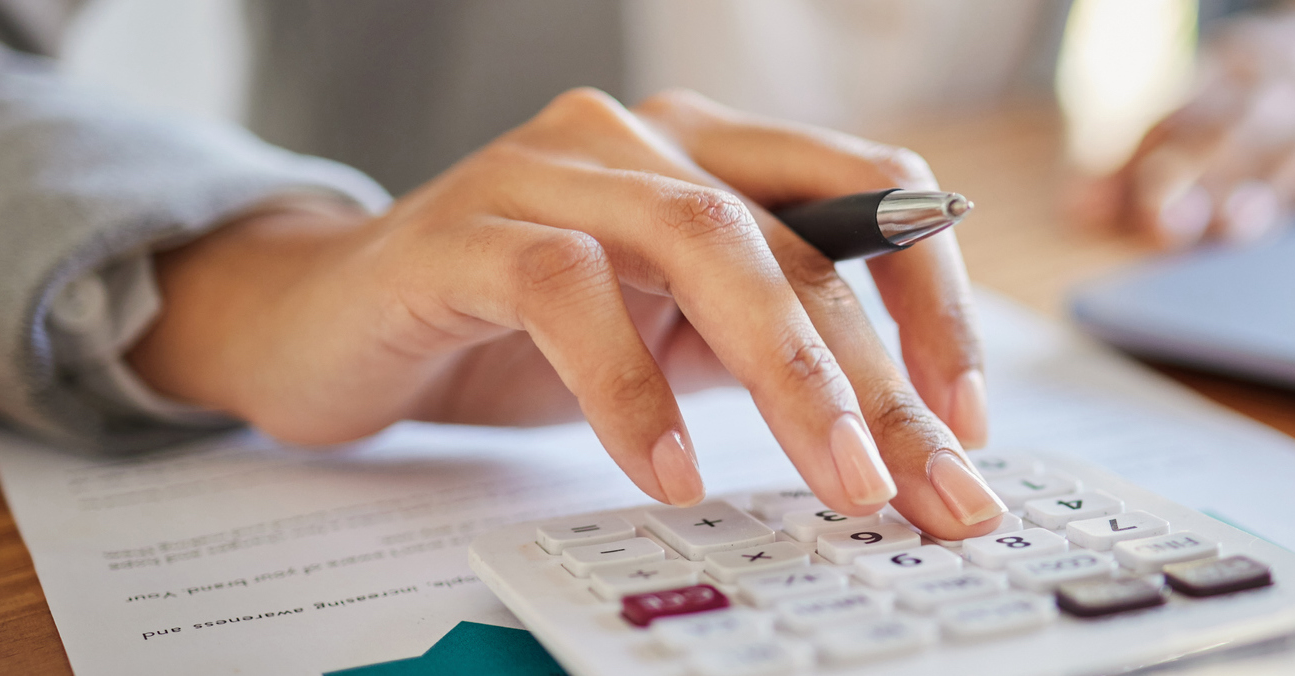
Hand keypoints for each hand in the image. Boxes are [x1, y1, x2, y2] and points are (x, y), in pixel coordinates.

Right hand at [128, 89, 1005, 539]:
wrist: (326, 322)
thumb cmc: (514, 330)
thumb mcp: (675, 335)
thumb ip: (771, 352)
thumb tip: (906, 439)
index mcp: (714, 152)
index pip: (871, 195)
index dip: (936, 299)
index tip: (968, 418)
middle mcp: (644, 138)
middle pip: (802, 242)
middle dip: (883, 379)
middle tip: (931, 487)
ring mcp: (551, 169)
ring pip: (708, 243)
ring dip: (792, 373)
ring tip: (840, 480)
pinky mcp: (463, 231)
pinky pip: (568, 290)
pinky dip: (632, 387)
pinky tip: (672, 471)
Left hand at [1080, 0, 1294, 247]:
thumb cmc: (1278, 96)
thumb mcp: (1216, 98)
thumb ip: (1142, 157)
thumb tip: (1077, 210)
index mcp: (1243, 61)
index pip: (1190, 98)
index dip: (1149, 147)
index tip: (1116, 199)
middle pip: (1253, 122)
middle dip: (1212, 172)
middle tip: (1174, 225)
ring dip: (1279, 184)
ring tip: (1240, 228)